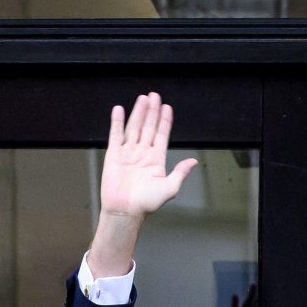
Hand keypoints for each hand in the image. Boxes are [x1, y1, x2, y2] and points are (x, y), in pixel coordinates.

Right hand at [100, 93, 197, 219]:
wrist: (125, 211)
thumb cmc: (146, 204)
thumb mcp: (169, 188)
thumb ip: (180, 173)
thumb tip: (193, 162)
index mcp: (156, 159)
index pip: (161, 135)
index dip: (164, 121)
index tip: (167, 107)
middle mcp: (142, 153)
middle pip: (148, 127)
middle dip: (152, 111)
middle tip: (154, 95)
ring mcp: (128, 152)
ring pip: (134, 127)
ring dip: (138, 113)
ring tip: (142, 98)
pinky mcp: (114, 154)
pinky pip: (116, 134)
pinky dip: (117, 122)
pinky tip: (119, 109)